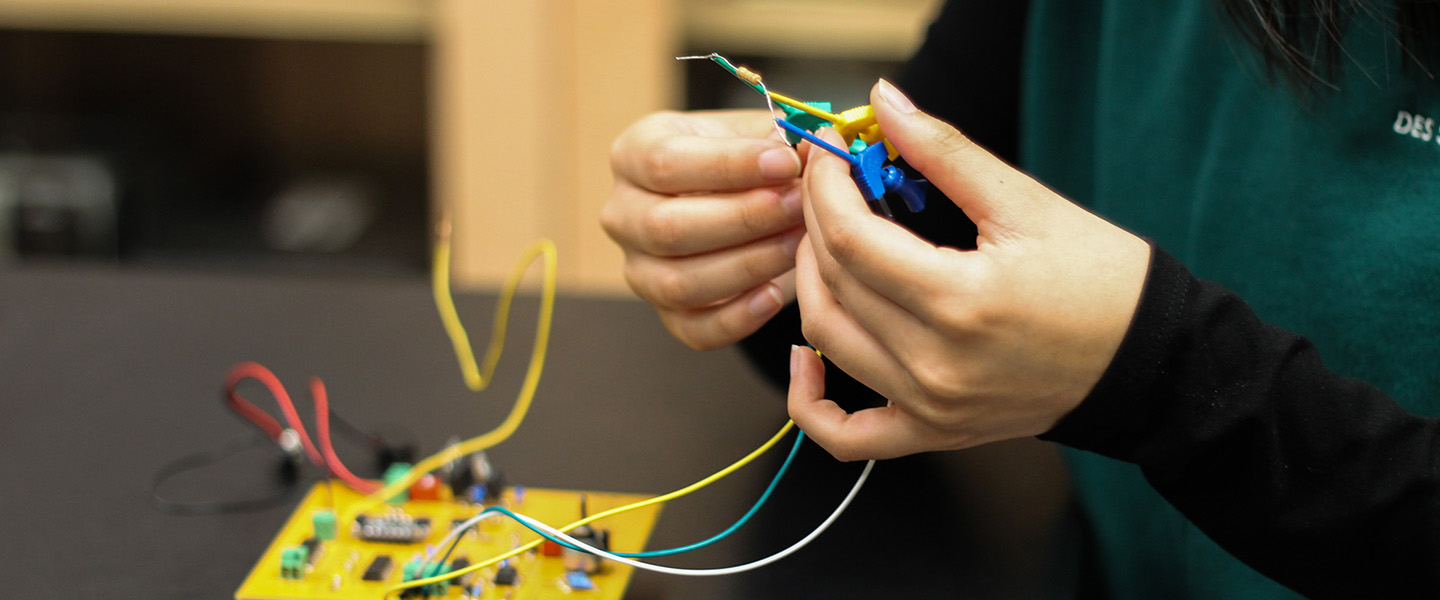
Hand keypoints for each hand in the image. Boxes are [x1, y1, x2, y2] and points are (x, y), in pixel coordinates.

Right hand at [604, 110, 804, 349]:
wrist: (739, 200)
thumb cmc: (744, 161)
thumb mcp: (753, 133)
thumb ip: (776, 138)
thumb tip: (807, 148)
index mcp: (633, 155)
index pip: (665, 162)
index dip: (729, 165)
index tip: (786, 164)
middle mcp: (623, 214)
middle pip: (666, 228)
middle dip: (743, 219)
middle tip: (799, 207)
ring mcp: (639, 269)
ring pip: (678, 283)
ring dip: (746, 265)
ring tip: (796, 245)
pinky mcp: (666, 313)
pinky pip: (695, 329)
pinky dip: (737, 318)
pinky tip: (775, 295)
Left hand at [788, 80, 1150, 459]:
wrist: (1149, 362)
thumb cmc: (1102, 282)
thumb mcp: (1026, 203)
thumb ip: (945, 151)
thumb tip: (886, 104)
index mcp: (961, 301)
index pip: (851, 240)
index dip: (827, 188)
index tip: (831, 154)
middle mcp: (936, 364)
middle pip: (832, 283)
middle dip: (816, 221)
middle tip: (830, 185)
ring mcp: (930, 406)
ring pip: (827, 341)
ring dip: (811, 283)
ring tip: (828, 242)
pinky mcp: (933, 431)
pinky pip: (844, 434)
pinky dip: (811, 399)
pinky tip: (806, 354)